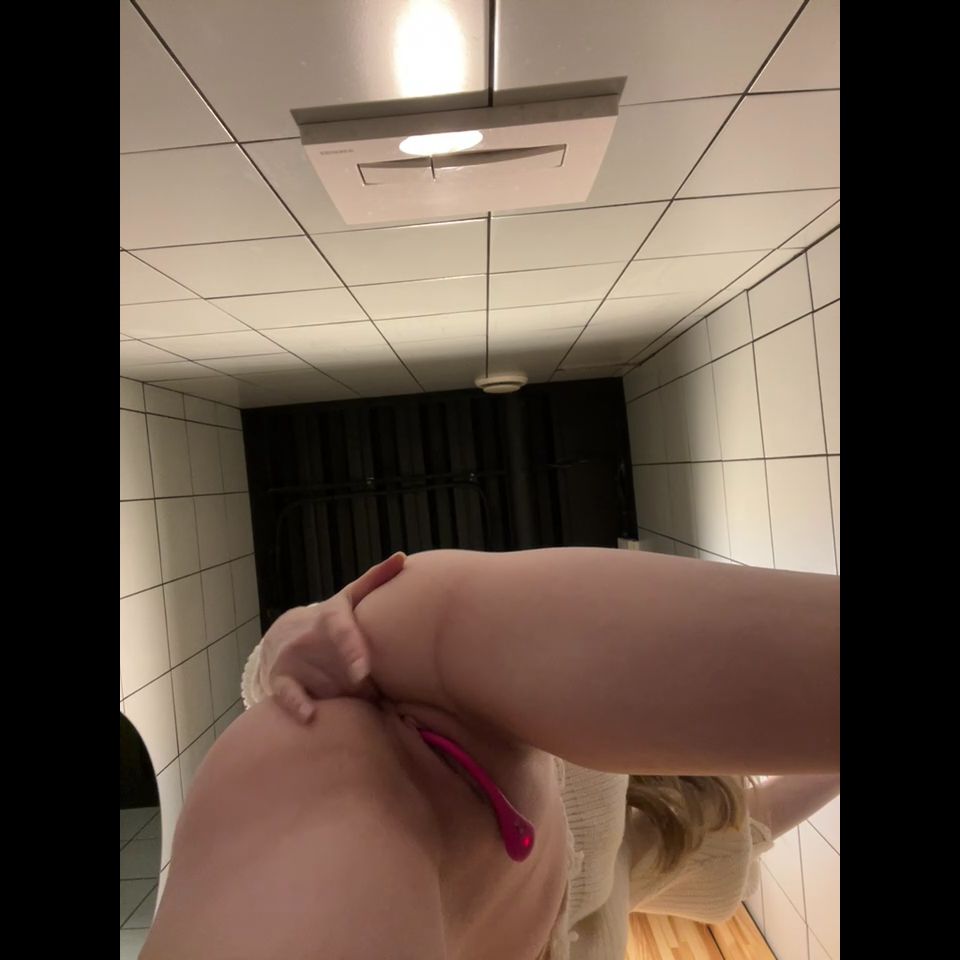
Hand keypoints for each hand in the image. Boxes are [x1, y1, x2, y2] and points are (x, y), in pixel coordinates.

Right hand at [259, 552, 405, 722]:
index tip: (363, 669)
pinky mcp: (280, 680)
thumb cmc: (331, 620)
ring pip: (323, 685)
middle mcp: (309, 638)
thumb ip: (375, 580)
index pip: (341, 629)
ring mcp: (293, 659)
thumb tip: (403, 557)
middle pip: (335, 664)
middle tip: (368, 686)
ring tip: (357, 706)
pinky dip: (297, 706)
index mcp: (330, 618)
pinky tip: (311, 716)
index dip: (351, 648)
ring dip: (342, 698)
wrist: (284, 634)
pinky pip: (288, 696)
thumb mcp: (349, 599)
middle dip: (356, 680)